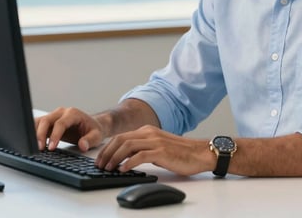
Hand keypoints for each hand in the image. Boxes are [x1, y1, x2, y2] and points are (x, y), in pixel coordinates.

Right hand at [34, 106, 104, 151]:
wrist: (92, 125)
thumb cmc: (94, 129)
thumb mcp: (96, 135)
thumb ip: (90, 140)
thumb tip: (83, 145)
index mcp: (73, 113)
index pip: (60, 123)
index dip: (55, 135)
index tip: (52, 148)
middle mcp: (62, 112)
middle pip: (46, 120)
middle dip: (41, 134)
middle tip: (40, 148)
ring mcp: (54, 116)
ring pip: (40, 121)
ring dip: (34, 133)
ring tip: (33, 147)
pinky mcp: (49, 122)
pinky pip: (38, 124)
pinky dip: (33, 132)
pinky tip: (31, 141)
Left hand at [95, 125, 214, 175]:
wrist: (200, 153)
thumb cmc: (181, 153)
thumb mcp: (158, 147)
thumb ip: (143, 149)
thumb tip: (126, 159)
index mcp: (148, 131)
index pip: (121, 137)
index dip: (108, 148)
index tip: (101, 159)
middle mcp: (150, 133)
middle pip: (121, 139)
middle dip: (107, 152)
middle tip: (100, 164)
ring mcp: (155, 141)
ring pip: (127, 146)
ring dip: (114, 158)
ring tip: (109, 168)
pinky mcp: (161, 151)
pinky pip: (140, 156)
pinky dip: (128, 163)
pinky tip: (123, 169)